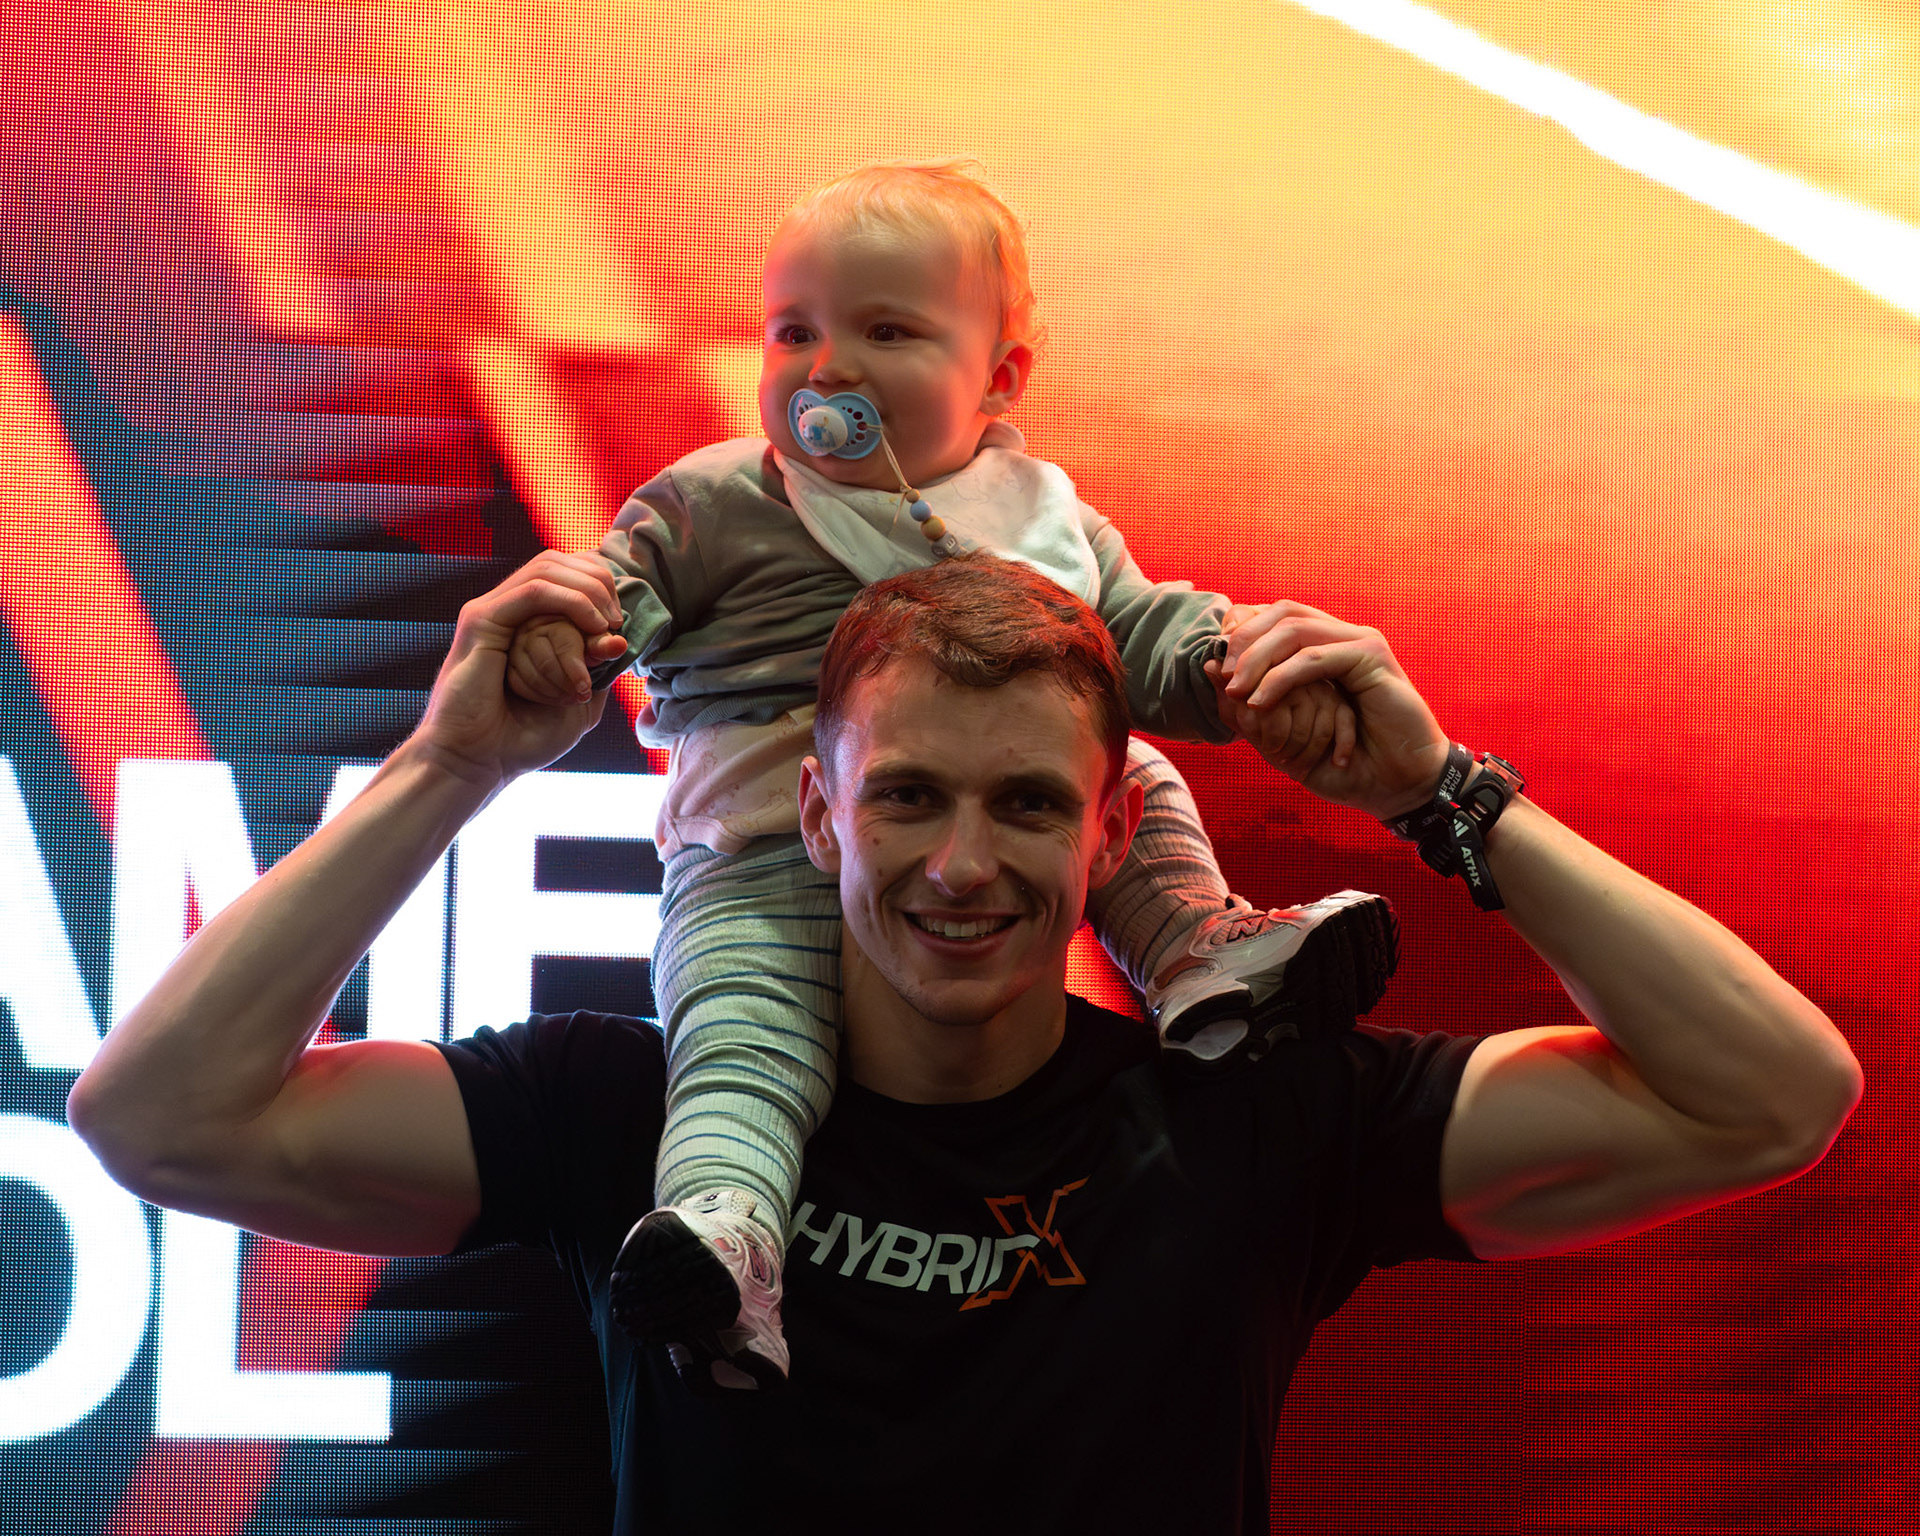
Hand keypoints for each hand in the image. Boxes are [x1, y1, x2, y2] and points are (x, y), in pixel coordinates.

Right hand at [412, 553, 625, 786]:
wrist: (479, 763)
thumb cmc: (522, 739)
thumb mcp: (578, 702)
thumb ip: (598, 669)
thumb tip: (620, 639)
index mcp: (526, 622)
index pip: (565, 572)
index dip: (601, 583)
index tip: (622, 621)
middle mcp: (507, 609)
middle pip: (557, 561)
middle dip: (599, 580)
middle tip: (618, 619)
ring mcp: (492, 611)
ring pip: (546, 569)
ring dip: (589, 589)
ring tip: (609, 623)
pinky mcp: (481, 620)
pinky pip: (532, 591)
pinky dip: (571, 601)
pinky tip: (593, 625)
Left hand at [1206, 600, 1450, 819]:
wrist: (1397, 786)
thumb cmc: (1343, 765)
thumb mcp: (1280, 737)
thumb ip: (1246, 705)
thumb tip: (1207, 665)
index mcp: (1321, 648)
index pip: (1271, 615)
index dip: (1238, 630)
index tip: (1215, 666)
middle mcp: (1340, 637)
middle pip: (1280, 612)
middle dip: (1243, 640)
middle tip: (1222, 675)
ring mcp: (1358, 643)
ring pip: (1294, 628)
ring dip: (1257, 657)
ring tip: (1238, 691)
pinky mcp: (1373, 657)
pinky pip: (1316, 657)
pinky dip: (1282, 677)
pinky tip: (1262, 701)